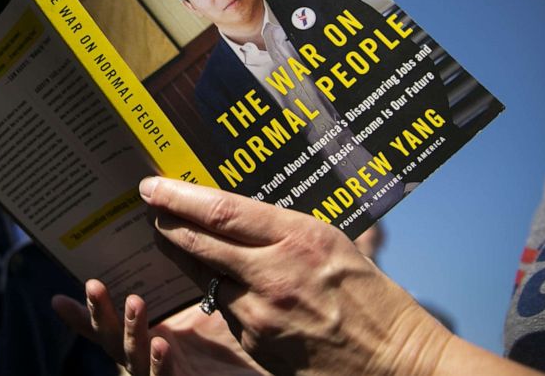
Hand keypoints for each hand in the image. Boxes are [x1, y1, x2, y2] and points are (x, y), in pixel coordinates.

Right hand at [53, 279, 267, 375]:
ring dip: (130, 329)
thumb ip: (184, 276)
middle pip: (111, 337)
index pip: (106, 324)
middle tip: (93, 284)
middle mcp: (147, 355)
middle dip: (99, 312)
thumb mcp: (201, 304)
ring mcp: (161, 372)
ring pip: (134, 356)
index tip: (58, 299)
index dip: (81, 314)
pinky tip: (161, 343)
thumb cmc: (229, 339)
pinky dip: (159, 362)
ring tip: (134, 302)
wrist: (255, 365)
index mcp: (146, 335)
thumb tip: (169, 230)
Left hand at [138, 177, 452, 375]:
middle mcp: (275, 273)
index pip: (222, 210)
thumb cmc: (373, 298)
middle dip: (166, 222)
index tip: (154, 186)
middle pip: (199, 242)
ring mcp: (262, 312)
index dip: (179, 196)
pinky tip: (209, 279)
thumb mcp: (334, 243)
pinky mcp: (256, 344)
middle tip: (148, 206)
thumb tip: (242, 207)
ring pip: (202, 277)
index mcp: (299, 238)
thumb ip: (286, 227)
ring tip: (168, 237)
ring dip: (181, 256)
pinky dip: (212, 290)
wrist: (396, 363)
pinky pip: (223, 308)